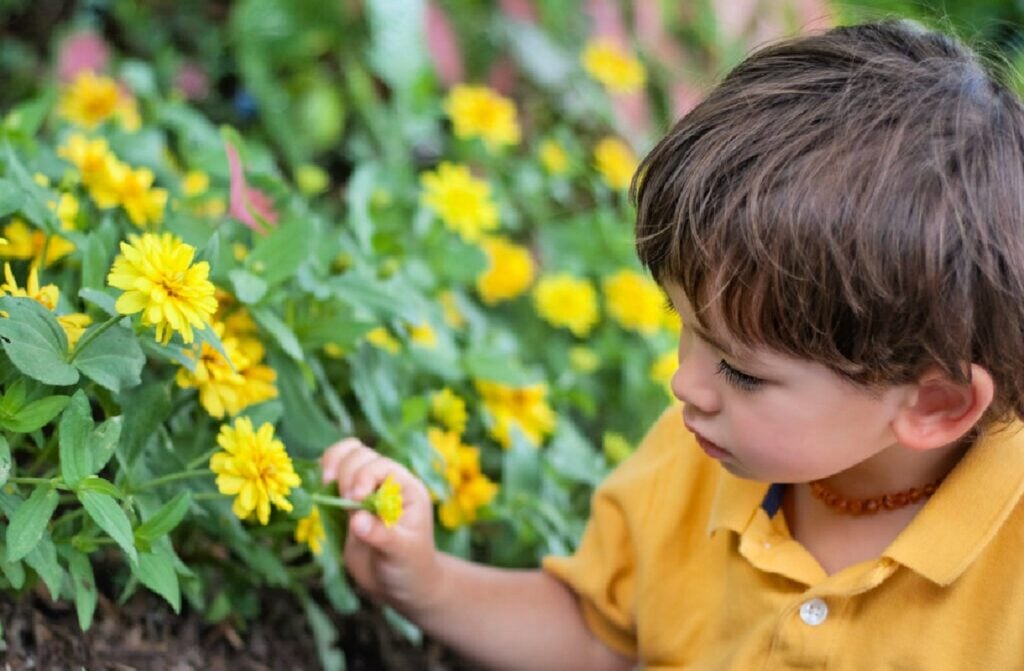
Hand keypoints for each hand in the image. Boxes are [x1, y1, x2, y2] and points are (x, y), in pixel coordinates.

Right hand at [320, 438, 440, 613]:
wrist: (401, 585)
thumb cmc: (410, 567)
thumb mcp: (401, 553)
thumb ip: (381, 535)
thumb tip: (357, 520)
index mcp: (407, 489)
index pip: (381, 465)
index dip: (364, 477)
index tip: (355, 501)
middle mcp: (387, 483)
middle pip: (360, 455)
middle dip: (347, 474)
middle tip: (346, 505)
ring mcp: (367, 490)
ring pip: (346, 457)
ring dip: (332, 466)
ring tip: (327, 485)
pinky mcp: (348, 502)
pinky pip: (334, 476)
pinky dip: (323, 475)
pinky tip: (321, 491)